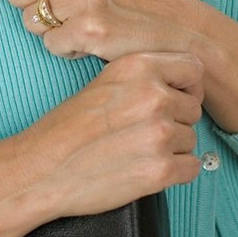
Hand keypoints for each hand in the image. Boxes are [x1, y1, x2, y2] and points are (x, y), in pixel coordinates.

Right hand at [16, 51, 203, 217]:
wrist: (44, 166)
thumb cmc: (68, 126)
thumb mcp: (105, 81)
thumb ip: (144, 77)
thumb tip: (180, 84)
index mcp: (137, 66)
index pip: (193, 68)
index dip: (186, 85)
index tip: (175, 95)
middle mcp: (153, 95)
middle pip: (193, 107)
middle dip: (176, 119)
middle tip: (144, 129)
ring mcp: (159, 133)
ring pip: (192, 138)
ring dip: (173, 147)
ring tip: (138, 148)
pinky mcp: (161, 170)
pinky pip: (192, 167)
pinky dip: (175, 171)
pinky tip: (146, 166)